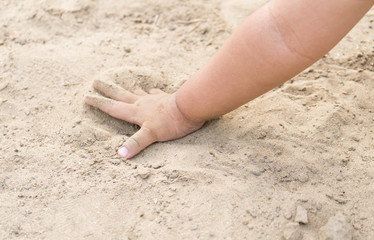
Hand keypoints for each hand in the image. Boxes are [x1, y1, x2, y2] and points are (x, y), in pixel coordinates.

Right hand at [84, 80, 203, 158]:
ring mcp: (154, 99)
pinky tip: (150, 90)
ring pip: (135, 92)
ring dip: (125, 89)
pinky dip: (149, 91)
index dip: (99, 104)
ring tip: (119, 85)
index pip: (113, 108)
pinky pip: (154, 93)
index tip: (86, 97)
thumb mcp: (152, 135)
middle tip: (96, 81)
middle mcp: (142, 103)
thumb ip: (136, 143)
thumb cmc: (171, 123)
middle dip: (107, 90)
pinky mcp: (165, 98)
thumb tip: (120, 154)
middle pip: (121, 95)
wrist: (190, 108)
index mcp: (136, 112)